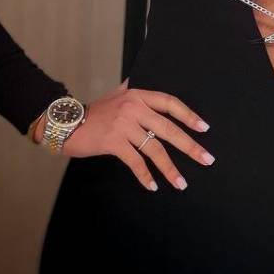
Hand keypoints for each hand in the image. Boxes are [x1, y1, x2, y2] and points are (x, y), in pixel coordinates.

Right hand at [61, 79, 214, 191]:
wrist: (67, 122)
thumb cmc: (94, 112)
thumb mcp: (117, 95)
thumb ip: (134, 92)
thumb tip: (149, 88)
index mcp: (138, 96)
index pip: (170, 103)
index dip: (188, 115)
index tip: (203, 128)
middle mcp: (134, 108)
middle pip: (169, 128)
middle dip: (190, 146)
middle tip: (206, 158)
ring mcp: (124, 125)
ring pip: (154, 148)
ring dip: (170, 168)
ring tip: (182, 182)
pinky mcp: (113, 142)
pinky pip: (135, 161)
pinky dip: (145, 176)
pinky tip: (154, 185)